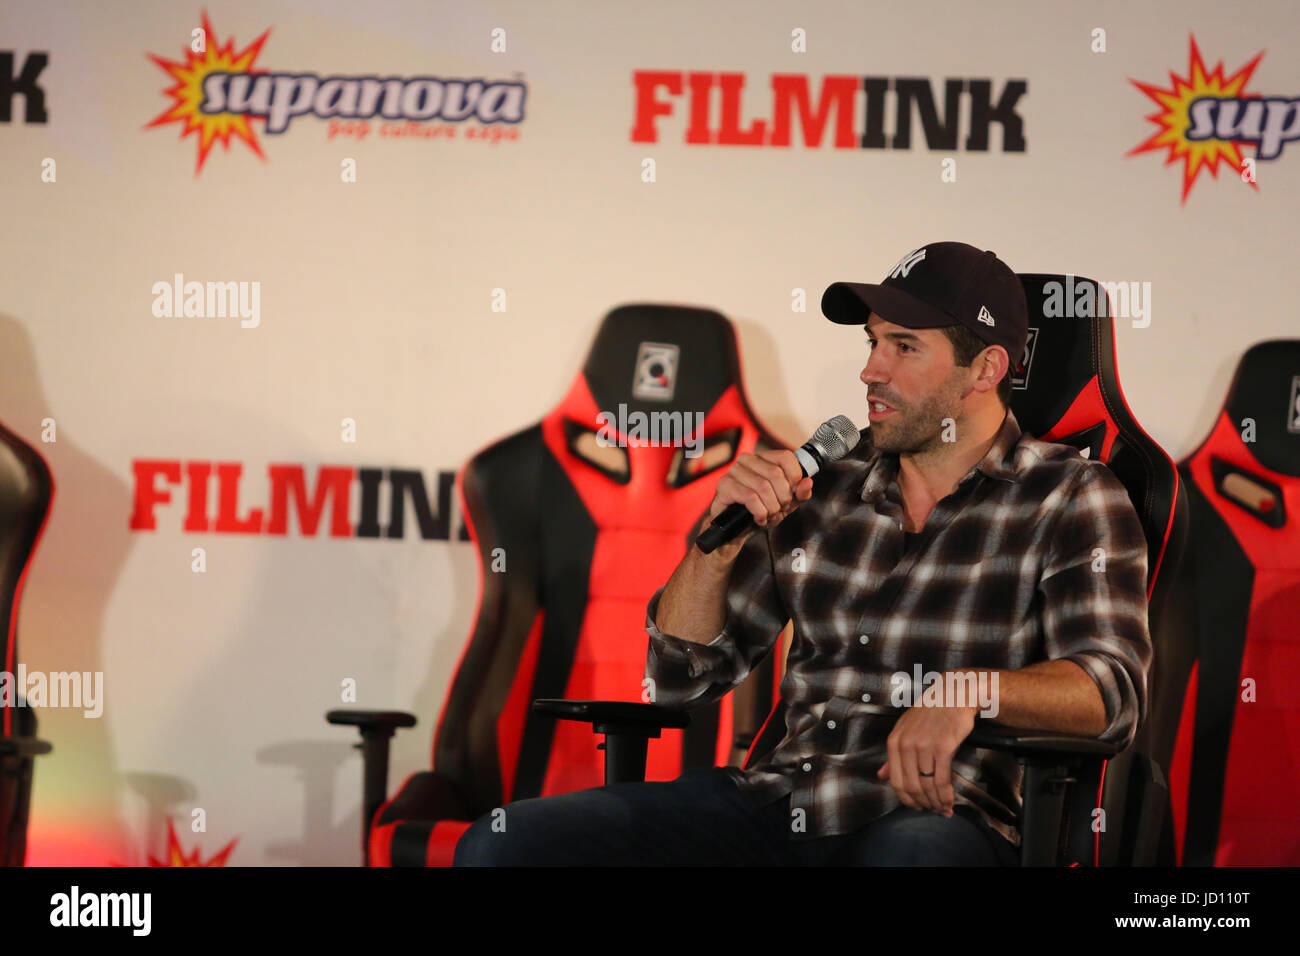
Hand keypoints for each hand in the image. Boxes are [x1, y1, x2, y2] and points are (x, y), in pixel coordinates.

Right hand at [701, 449, 812, 559]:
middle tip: (780, 509)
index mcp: (764, 458)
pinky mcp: (725, 485)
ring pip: (763, 487)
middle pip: (775, 474)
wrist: (738, 528)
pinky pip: (750, 497)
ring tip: (769, 515)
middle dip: (782, 497)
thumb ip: (800, 492)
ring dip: (771, 508)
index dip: (795, 477)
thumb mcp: (787, 502)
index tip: (793, 493)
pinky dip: (759, 512)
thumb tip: (808, 482)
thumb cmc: (761, 510)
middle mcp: (747, 460)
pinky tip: (759, 517)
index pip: (785, 457)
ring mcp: (734, 471)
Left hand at [876, 700, 978, 815]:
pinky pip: (943, 779)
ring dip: (936, 802)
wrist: (953, 695)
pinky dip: (946, 795)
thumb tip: (881, 775)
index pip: (896, 781)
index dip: (907, 799)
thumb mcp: (905, 729)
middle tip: (933, 811)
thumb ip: (894, 755)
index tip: (916, 806)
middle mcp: (906, 745)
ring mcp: (924, 746)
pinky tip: (949, 800)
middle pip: (912, 787)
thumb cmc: (930, 712)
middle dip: (923, 804)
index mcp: (894, 742)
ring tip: (943, 808)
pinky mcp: (944, 748)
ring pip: (927, 785)